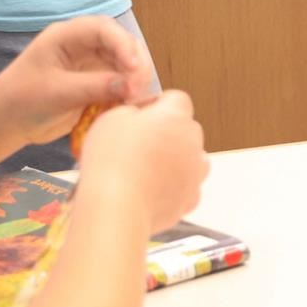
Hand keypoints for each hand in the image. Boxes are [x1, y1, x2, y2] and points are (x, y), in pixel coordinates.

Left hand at [0, 17, 154, 146]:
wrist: (7, 122)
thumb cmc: (22, 100)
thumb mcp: (56, 93)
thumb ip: (94, 86)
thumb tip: (131, 86)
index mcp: (67, 36)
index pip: (103, 29)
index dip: (123, 45)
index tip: (134, 70)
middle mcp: (83, 45)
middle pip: (123, 44)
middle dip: (135, 65)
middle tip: (137, 92)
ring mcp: (92, 64)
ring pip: (127, 65)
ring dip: (136, 81)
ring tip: (134, 102)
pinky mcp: (98, 83)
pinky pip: (123, 84)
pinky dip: (130, 94)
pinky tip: (128, 107)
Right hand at [79, 91, 207, 234]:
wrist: (118, 208)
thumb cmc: (112, 161)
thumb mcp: (111, 120)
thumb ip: (131, 112)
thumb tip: (138, 116)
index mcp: (175, 118)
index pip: (177, 99)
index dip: (158, 104)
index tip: (141, 114)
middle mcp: (192, 143)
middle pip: (187, 129)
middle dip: (167, 132)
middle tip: (138, 142)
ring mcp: (195, 173)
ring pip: (192, 158)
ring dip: (175, 159)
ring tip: (146, 167)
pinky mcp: (190, 199)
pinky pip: (187, 186)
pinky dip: (174, 186)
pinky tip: (151, 188)